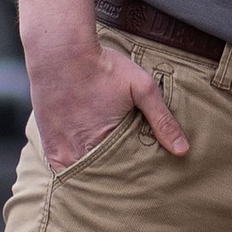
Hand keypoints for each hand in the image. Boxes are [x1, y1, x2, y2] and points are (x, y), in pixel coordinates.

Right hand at [28, 35, 188, 173]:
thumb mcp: (141, 88)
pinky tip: (86, 160)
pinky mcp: (48, 143)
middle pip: (100, 179)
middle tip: (128, 179)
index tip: (143, 177)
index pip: (123, 177)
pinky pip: (61, 167)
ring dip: (93, 174)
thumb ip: (162, 120)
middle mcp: (77, 154)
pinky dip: (74, 166)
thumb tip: (183, 150)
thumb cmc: (103, 67)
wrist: (60, 51)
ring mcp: (59, 150)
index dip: (133, 178)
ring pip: (80, 175)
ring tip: (108, 169)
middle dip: (114, 179)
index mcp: (103, 146)